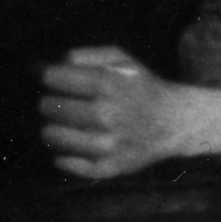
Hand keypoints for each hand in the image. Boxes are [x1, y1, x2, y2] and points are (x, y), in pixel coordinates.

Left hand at [41, 52, 197, 182]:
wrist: (176, 121)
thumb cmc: (142, 87)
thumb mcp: (120, 59)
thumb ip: (83, 55)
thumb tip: (44, 66)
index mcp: (107, 83)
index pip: (53, 78)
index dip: (46, 77)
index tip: (51, 81)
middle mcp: (106, 114)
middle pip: (49, 107)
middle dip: (47, 103)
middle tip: (55, 105)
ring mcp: (108, 144)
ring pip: (53, 137)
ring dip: (50, 130)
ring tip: (58, 126)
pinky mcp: (111, 167)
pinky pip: (69, 164)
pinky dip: (63, 157)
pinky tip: (68, 149)